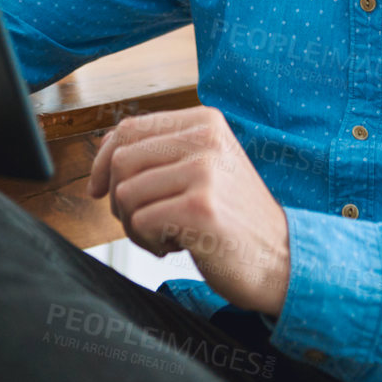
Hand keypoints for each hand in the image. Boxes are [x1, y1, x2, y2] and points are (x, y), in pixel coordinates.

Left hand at [88, 106, 290, 314]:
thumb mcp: (204, 167)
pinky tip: (175, 247)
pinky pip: (140, 222)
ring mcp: (204, 171)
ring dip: (134, 226)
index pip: (129, 128)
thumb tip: (103, 151)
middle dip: (118, 199)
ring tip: (164, 235)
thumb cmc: (234, 218)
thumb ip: (162, 151)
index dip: (102, 161)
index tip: (98, 189)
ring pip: (126, 193)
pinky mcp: (200, 208)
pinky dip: (147, 242)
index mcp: (203, 121)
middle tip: (146, 222)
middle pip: (121, 160)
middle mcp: (205, 137)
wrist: (283, 259)